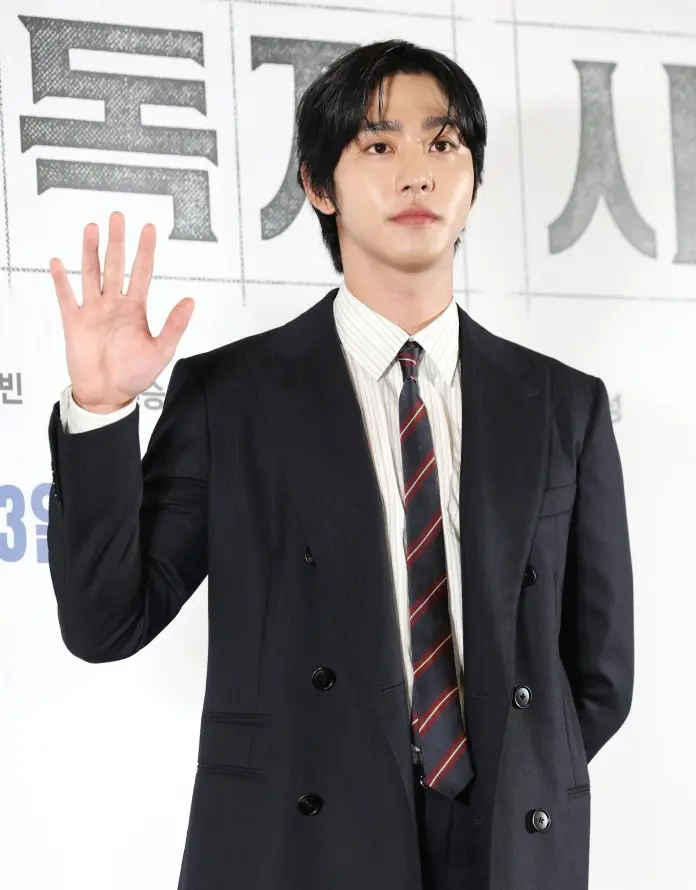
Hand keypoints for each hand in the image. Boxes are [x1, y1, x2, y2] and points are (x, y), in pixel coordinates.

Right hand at [50, 211, 194, 411]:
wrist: (108, 395)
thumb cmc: (134, 375)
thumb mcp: (162, 350)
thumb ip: (175, 325)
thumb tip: (191, 300)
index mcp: (136, 309)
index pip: (142, 272)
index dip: (145, 250)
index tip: (148, 228)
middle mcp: (114, 305)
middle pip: (115, 265)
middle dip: (117, 241)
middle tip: (118, 216)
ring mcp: (93, 311)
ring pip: (91, 273)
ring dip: (91, 251)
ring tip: (92, 228)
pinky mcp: (74, 322)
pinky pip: (66, 297)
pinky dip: (61, 280)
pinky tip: (57, 262)